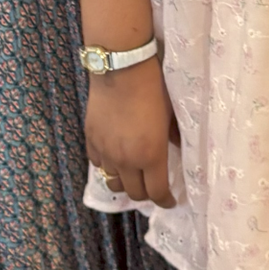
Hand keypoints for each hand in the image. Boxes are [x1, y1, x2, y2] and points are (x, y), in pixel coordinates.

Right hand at [85, 55, 177, 205]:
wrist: (122, 68)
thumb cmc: (154, 88)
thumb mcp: (171, 114)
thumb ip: (173, 137)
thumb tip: (177, 148)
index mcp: (151, 155)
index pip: (157, 193)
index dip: (166, 201)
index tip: (171, 200)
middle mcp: (126, 160)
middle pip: (135, 193)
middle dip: (147, 194)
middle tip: (154, 188)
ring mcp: (105, 151)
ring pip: (113, 181)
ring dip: (125, 182)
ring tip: (133, 175)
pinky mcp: (91, 139)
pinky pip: (97, 163)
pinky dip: (107, 165)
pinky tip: (114, 157)